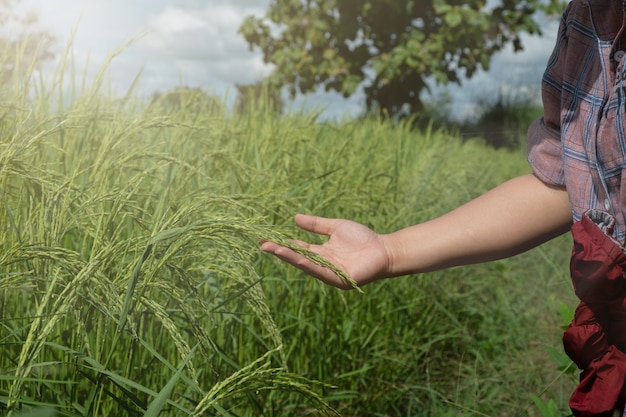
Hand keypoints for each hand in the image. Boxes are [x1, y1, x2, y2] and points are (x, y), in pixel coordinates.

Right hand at [260, 214, 390, 288]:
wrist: (384, 249)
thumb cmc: (363, 239)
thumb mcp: (336, 227)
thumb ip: (317, 224)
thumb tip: (295, 218)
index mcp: (321, 253)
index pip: (297, 249)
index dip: (282, 244)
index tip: (265, 239)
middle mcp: (322, 264)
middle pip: (297, 258)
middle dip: (280, 252)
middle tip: (262, 245)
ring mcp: (329, 273)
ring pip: (306, 266)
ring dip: (290, 258)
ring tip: (274, 249)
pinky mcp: (339, 279)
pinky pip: (320, 272)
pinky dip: (308, 265)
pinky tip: (298, 258)